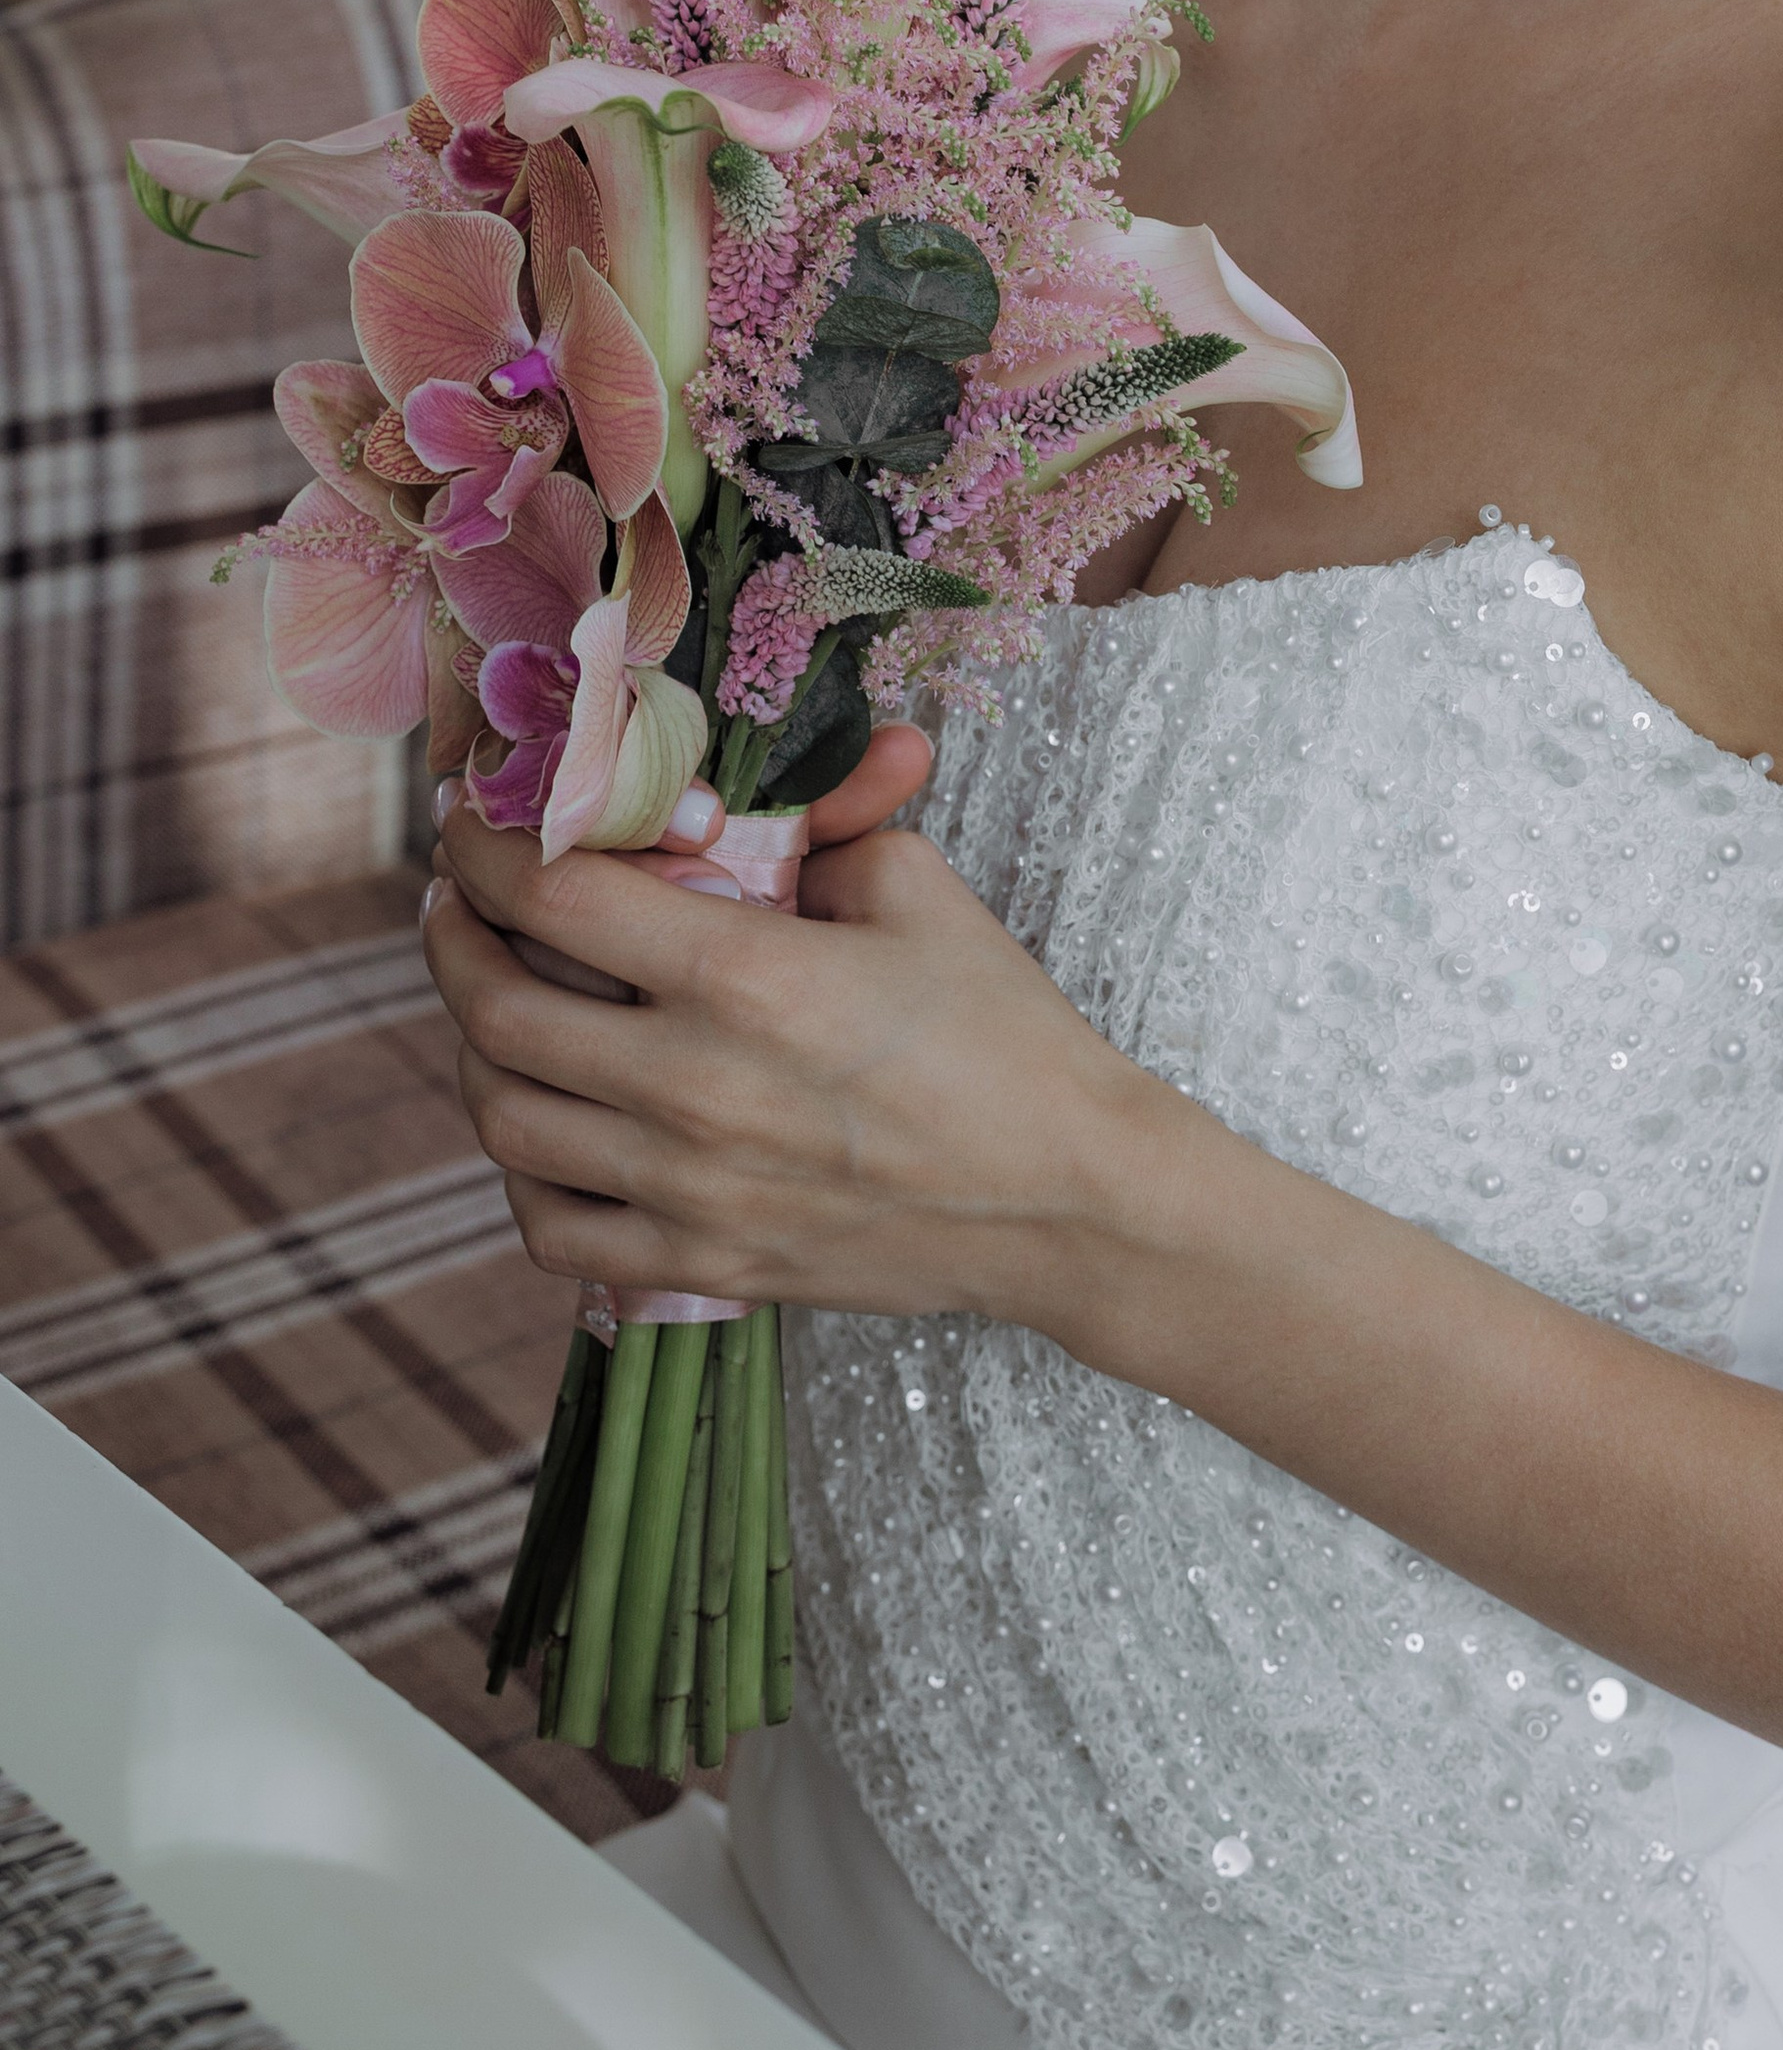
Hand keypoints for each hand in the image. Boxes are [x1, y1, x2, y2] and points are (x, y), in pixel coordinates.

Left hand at [419, 735, 1176, 1332]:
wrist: (1063, 1199)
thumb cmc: (1003, 1036)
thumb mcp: (920, 892)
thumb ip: (826, 822)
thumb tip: (758, 787)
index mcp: (746, 976)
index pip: (554, 898)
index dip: (488, 848)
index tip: (474, 824)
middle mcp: (693, 1086)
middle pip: (492, 1010)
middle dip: (451, 937)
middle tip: (457, 901)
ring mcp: (687, 1189)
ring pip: (503, 1118)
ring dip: (474, 1046)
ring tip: (490, 1000)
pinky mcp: (701, 1263)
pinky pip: (549, 1227)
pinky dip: (523, 1168)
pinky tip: (548, 1119)